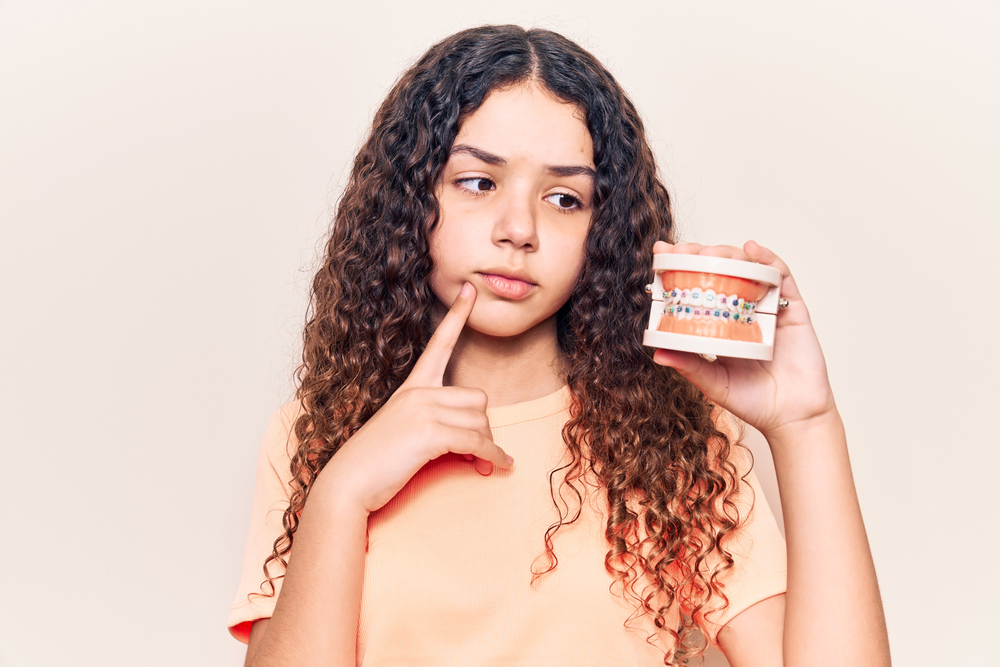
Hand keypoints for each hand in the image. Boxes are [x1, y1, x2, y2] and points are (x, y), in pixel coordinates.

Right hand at [315, 282, 512, 514]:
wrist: (348, 484)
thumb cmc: (375, 462)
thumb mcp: (403, 432)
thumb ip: (432, 423)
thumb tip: (473, 441)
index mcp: (412, 387)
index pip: (440, 344)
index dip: (457, 316)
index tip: (469, 290)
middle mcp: (419, 392)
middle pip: (478, 398)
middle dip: (483, 428)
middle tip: (480, 453)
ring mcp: (423, 410)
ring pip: (480, 421)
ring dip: (487, 446)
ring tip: (479, 465)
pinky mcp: (430, 432)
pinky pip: (478, 442)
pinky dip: (494, 456)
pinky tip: (500, 466)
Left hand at [651, 240, 837, 440]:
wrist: (792, 417)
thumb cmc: (753, 401)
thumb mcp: (713, 383)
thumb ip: (690, 366)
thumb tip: (658, 353)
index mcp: (720, 324)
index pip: (698, 286)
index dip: (681, 266)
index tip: (662, 252)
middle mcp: (742, 311)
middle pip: (721, 269)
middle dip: (701, 254)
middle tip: (683, 251)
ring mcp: (767, 307)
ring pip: (748, 267)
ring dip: (728, 253)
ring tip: (711, 253)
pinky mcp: (792, 309)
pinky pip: (781, 277)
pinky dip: (768, 259)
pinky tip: (752, 250)